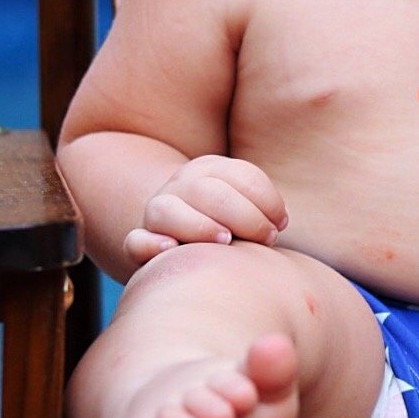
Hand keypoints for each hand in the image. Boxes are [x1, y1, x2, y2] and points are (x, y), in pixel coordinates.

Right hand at [124, 155, 288, 267]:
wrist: (178, 229)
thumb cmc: (227, 220)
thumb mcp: (243, 202)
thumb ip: (258, 206)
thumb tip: (278, 223)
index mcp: (210, 168)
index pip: (240, 175)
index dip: (266, 199)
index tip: (281, 224)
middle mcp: (180, 184)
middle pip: (209, 192)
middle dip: (244, 215)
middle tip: (267, 238)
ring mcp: (156, 211)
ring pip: (168, 211)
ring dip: (200, 225)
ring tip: (226, 241)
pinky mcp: (140, 240)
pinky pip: (136, 240)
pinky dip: (151, 244)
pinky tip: (170, 249)